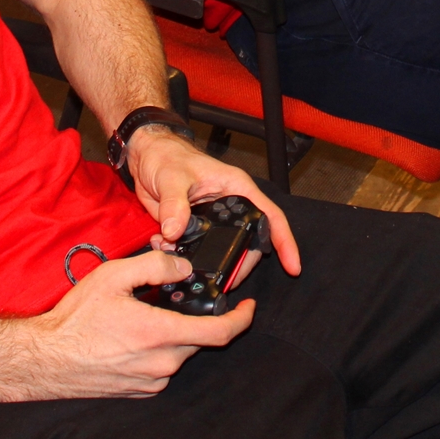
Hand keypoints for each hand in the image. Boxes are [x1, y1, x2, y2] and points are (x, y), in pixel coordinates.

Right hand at [28, 249, 253, 397]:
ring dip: (173, 332)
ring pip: (179, 351)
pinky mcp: (140, 390)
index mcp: (160, 334)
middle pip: (198, 338)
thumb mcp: (113, 276)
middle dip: (194, 316)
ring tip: (144, 314)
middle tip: (173, 297)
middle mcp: (161, 363)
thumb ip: (155, 266)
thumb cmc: (76, 319)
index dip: (241, 318)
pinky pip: (163, 366)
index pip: (219, 333)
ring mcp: (151, 380)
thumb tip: (183, 267)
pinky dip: (159, 348)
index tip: (248, 306)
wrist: (46, 359)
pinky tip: (133, 334)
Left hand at [126, 129, 300, 286]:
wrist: (146, 159)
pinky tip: (171, 256)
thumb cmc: (166, 156)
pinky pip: (199, 252)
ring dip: (209, 265)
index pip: (270, 216)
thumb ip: (175, 205)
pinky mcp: (195, 230)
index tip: (293, 266)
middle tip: (225, 282)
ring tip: (192, 268)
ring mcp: (213, 221)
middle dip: (239, 265)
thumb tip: (175, 231)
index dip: (285, 242)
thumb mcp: (172, 178)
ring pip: (224, 251)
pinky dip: (187, 259)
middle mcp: (229, 206)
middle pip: (250, 243)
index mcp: (236, 188)